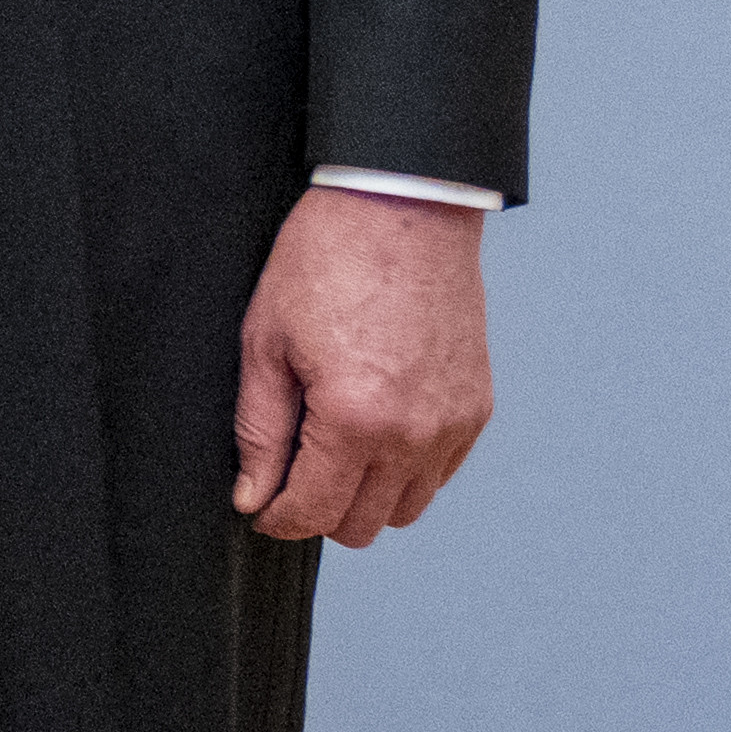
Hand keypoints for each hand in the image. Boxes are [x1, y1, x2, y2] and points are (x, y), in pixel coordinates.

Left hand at [236, 185, 491, 545]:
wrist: (403, 206)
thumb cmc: (328, 261)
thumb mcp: (266, 344)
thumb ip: (260, 432)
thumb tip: (254, 496)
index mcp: (354, 419)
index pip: (312, 513)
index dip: (275, 517)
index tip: (261, 504)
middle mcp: (413, 433)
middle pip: (361, 525)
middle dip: (318, 510)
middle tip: (292, 471)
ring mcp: (452, 423)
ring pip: (405, 509)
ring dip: (366, 495)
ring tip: (334, 449)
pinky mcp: (476, 407)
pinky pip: (439, 473)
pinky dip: (406, 470)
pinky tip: (375, 431)